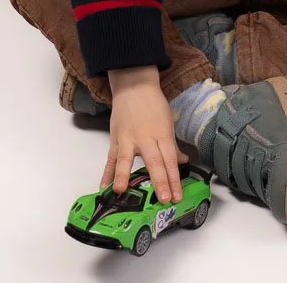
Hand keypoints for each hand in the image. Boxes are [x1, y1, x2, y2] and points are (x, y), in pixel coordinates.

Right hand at [105, 67, 181, 200]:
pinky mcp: (115, 139)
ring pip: (125, 159)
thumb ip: (172, 146)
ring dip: (123, 176)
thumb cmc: (154, 105)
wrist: (134, 87)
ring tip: (121, 192)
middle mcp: (145, 138)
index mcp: (162, 134)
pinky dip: (106, 173)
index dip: (174, 179)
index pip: (170, 160)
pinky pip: (110, 159)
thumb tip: (182, 162)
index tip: (177, 197)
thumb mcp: (168, 123)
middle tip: (163, 199)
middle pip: (153, 161)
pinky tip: (104, 187)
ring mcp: (128, 139)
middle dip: (159, 181)